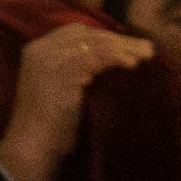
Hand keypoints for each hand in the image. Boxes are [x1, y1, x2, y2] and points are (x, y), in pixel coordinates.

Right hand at [0, 22, 154, 180]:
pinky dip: (117, 58)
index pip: (74, 32)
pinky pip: (95, 58)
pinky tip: (133, 64)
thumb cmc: (49, 127)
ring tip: (147, 54)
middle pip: (85, 34)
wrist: (33, 147)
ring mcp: (50, 60)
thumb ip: (76, 72)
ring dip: (124, 47)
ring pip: (92, 45)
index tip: (129, 45)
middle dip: (118, 39)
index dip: (103, 36)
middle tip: (146, 47)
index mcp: (36, 50)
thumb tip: (110, 60)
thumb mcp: (60, 90)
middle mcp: (40, 49)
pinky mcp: (62, 73)